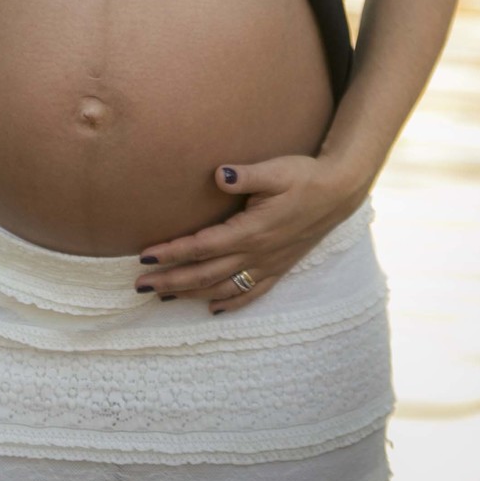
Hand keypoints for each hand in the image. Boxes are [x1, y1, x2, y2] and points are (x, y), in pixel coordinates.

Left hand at [133, 153, 367, 312]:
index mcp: (251, 231)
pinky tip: (214, 309)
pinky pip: (251, 293)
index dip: (172, 253)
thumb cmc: (303, 176)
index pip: (202, 246)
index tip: (145, 258)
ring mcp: (269, 264)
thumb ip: (245, 176)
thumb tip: (218, 174)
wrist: (339, 193)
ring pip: (223, 287)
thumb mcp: (275, 171)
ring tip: (164, 298)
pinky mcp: (279, 268)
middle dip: (171, 281)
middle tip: (140, 286)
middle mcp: (257, 254)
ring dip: (192, 294)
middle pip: (206, 273)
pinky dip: (230, 303)